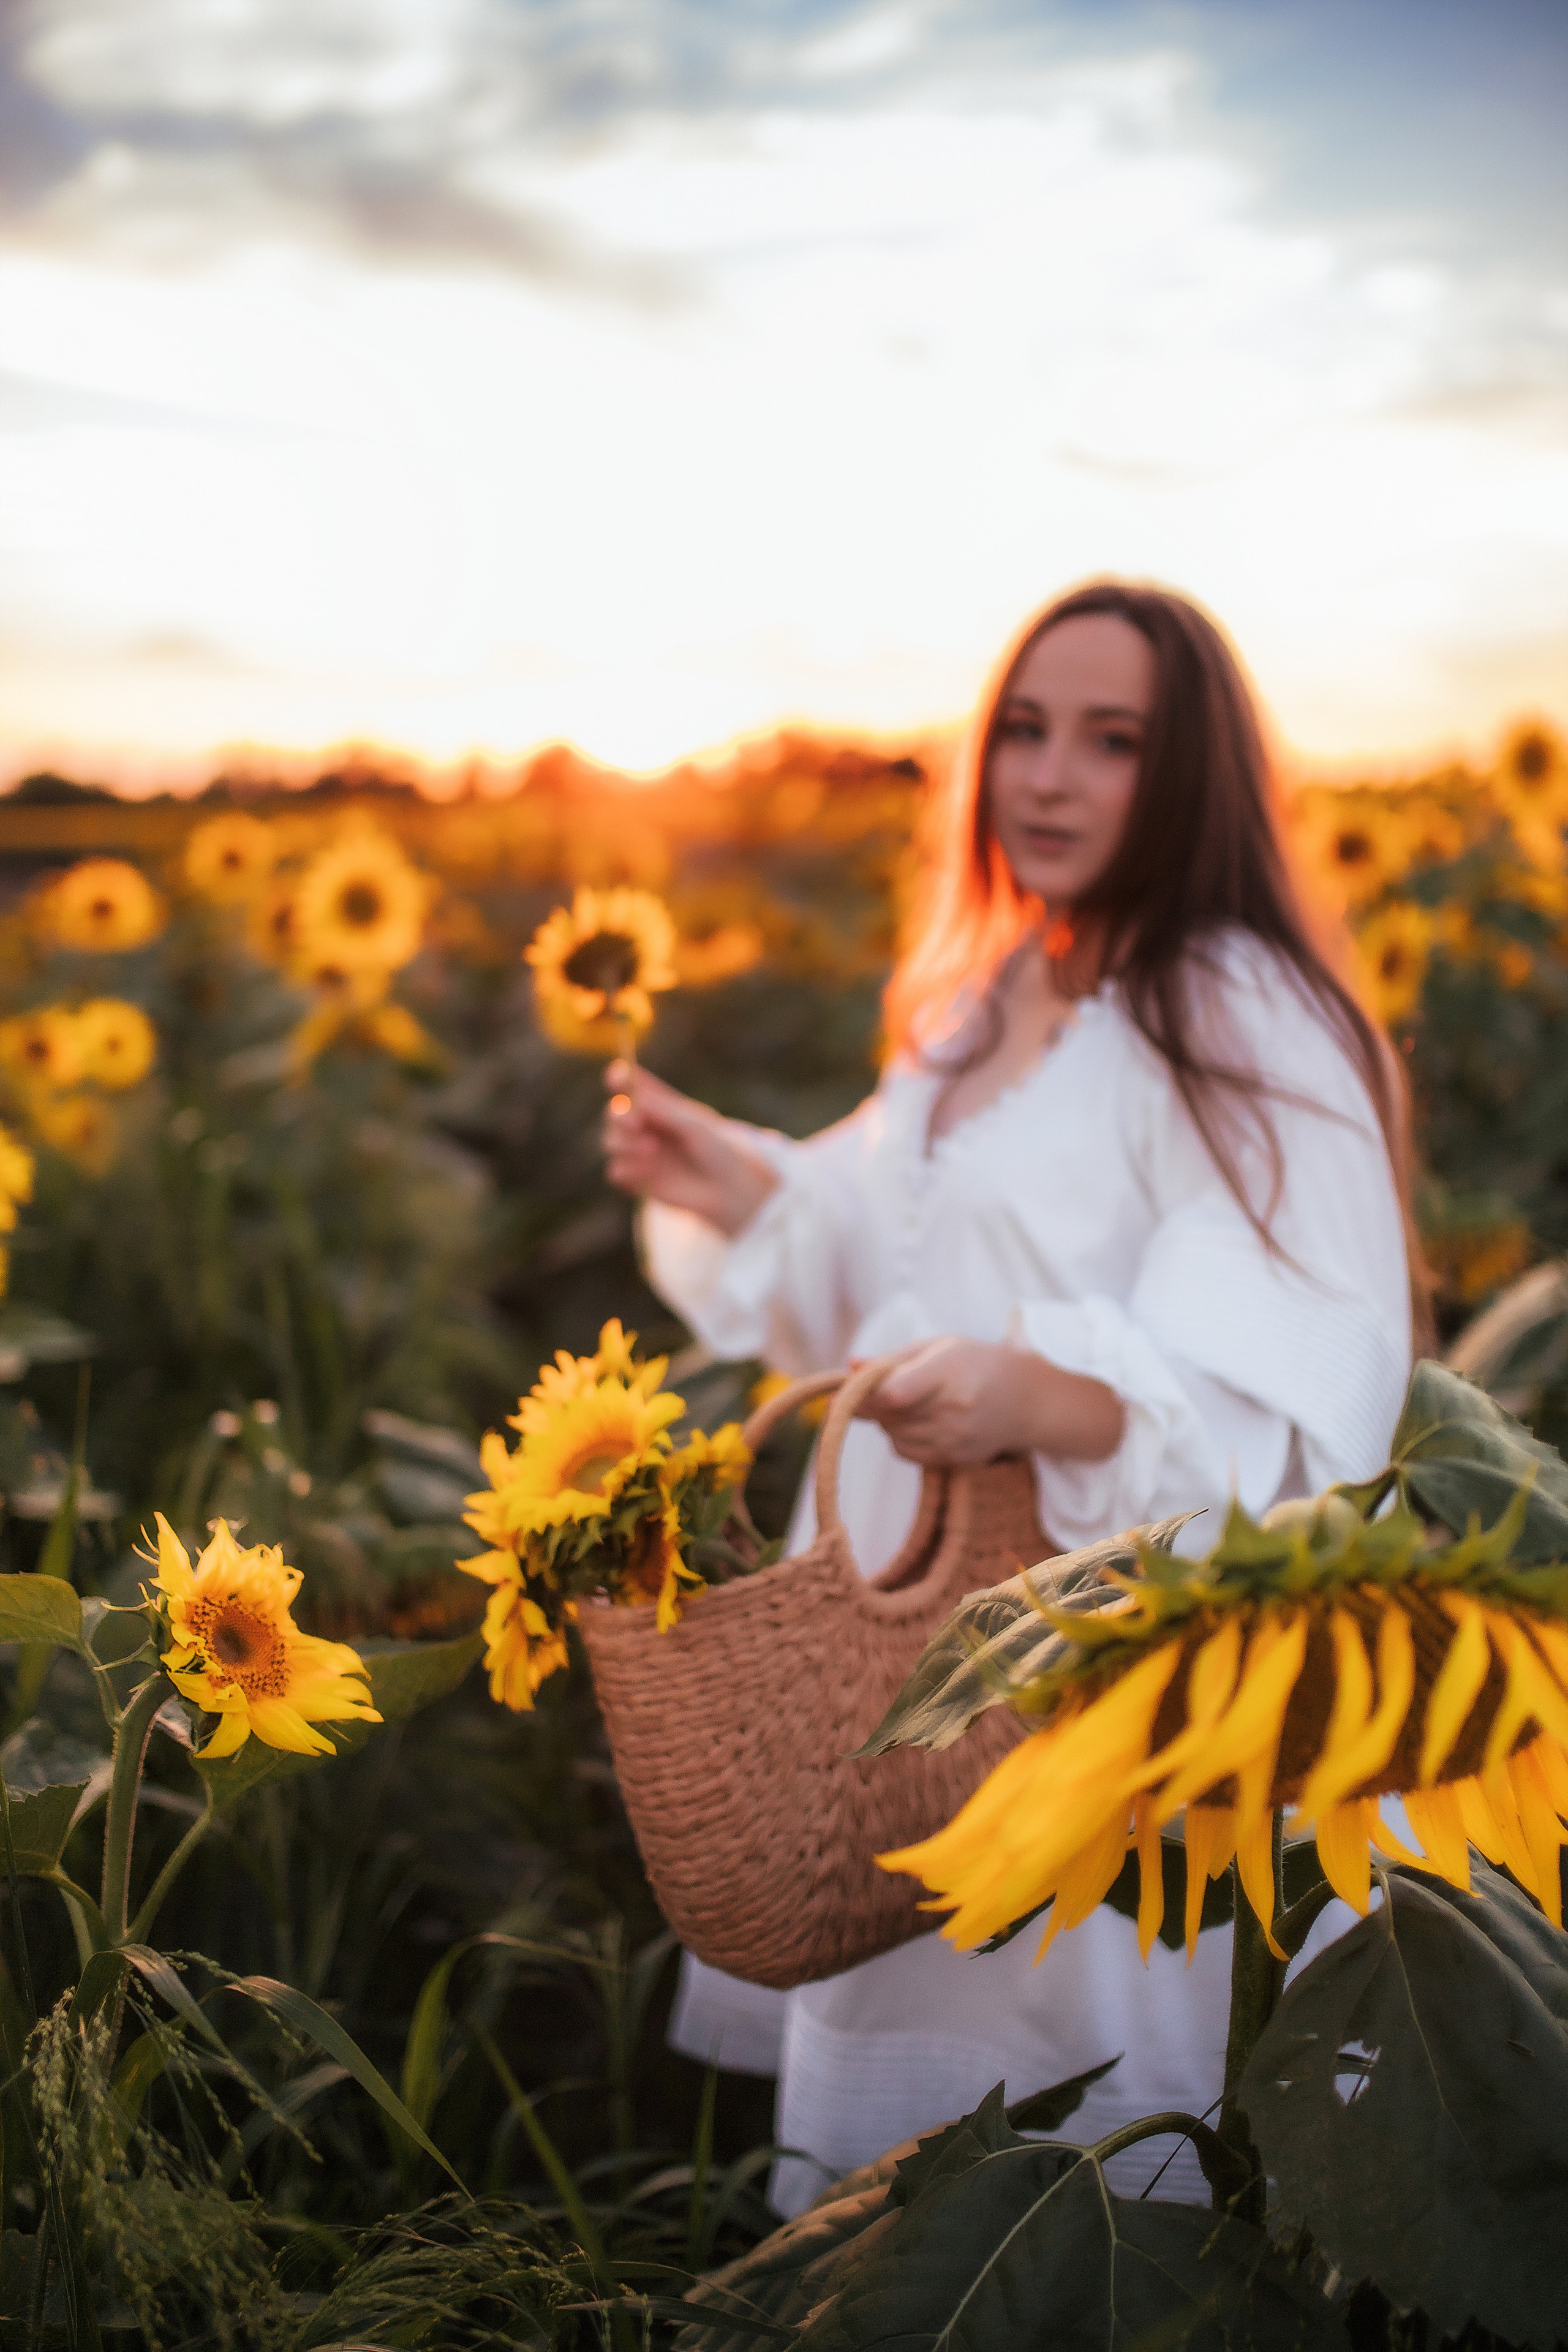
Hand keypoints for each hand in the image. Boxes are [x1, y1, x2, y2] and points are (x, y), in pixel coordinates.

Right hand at [602, 1062, 779, 1237]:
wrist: (725, 1189)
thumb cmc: (716, 1150)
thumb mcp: (696, 1127)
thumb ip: (667, 1112)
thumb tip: (637, 1099)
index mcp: (658, 1104)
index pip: (630, 1085)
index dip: (618, 1078)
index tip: (616, 1078)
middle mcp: (643, 1126)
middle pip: (614, 1113)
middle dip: (620, 1117)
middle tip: (636, 1123)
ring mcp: (636, 1152)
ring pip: (610, 1142)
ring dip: (625, 1144)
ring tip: (652, 1149)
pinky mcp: (635, 1179)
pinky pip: (616, 1172)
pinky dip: (629, 1170)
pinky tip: (649, 1173)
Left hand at [858, 1337, 1124, 1467]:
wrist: (1025, 1399)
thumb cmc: (974, 1363)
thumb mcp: (938, 1346)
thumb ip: (891, 1359)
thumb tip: (848, 1368)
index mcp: (949, 1372)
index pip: (895, 1394)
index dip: (864, 1394)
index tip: (847, 1388)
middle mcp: (954, 1410)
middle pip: (888, 1416)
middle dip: (869, 1404)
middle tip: (872, 1388)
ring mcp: (955, 1439)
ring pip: (892, 1435)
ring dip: (887, 1420)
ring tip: (910, 1400)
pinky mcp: (954, 1459)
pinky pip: (906, 1451)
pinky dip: (901, 1436)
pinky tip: (920, 1419)